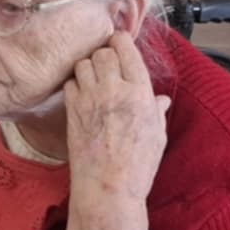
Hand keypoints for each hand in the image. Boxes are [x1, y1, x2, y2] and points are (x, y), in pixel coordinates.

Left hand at [64, 31, 169, 204]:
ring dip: (88, 67)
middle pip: (102, 52)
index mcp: (140, 92)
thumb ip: (157, 111)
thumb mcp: (157, 136)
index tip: (119, 44)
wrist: (108, 188)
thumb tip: (160, 99)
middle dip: (105, 54)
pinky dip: (75, 84)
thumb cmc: (138, 166)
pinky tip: (82, 95)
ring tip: (94, 79)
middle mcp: (114, 90)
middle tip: (107, 65)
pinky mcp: (72, 111)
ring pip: (83, 64)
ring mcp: (90, 99)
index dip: (121, 42)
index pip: (126, 49)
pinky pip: (69, 84)